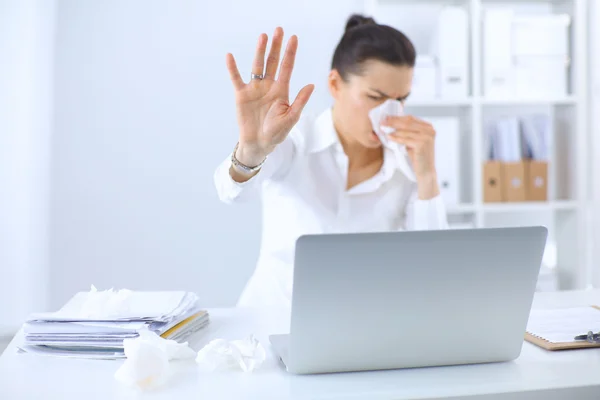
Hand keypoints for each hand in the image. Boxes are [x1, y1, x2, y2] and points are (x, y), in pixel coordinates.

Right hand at [226, 27, 314, 165]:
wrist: (259, 144)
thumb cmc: (276, 132)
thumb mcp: (291, 118)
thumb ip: (300, 101)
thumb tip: (311, 85)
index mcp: (282, 90)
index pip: (287, 67)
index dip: (290, 53)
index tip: (293, 38)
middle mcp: (268, 86)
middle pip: (273, 62)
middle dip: (276, 46)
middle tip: (278, 30)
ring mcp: (255, 89)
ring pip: (257, 66)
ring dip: (259, 51)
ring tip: (262, 37)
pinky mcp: (242, 95)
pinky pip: (236, 78)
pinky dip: (233, 68)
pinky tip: (230, 56)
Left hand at [382, 115, 439, 198]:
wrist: (425, 171)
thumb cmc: (418, 157)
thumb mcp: (413, 141)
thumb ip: (407, 132)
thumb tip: (391, 123)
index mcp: (428, 127)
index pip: (411, 118)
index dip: (397, 117)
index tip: (387, 117)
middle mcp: (430, 130)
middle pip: (408, 122)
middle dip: (393, 121)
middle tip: (383, 121)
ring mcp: (427, 136)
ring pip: (405, 130)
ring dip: (393, 129)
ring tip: (383, 129)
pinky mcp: (422, 144)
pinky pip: (405, 139)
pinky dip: (396, 138)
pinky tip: (389, 137)